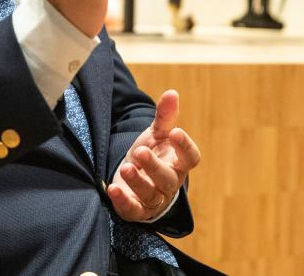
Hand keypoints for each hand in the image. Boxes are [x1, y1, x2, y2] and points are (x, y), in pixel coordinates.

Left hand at [107, 90, 200, 221]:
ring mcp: (154, 199)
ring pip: (150, 195)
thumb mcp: (156, 134)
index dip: (185, 146)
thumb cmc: (152, 153)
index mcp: (179, 163)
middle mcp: (169, 183)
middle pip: (168, 178)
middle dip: (154, 166)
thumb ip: (165, 116)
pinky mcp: (137, 210)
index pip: (190, 158)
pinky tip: (112, 189)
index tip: (176, 132)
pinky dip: (123, 201)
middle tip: (139, 151)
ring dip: (138, 182)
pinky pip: (132, 210)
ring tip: (126, 167)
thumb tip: (172, 93)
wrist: (136, 177)